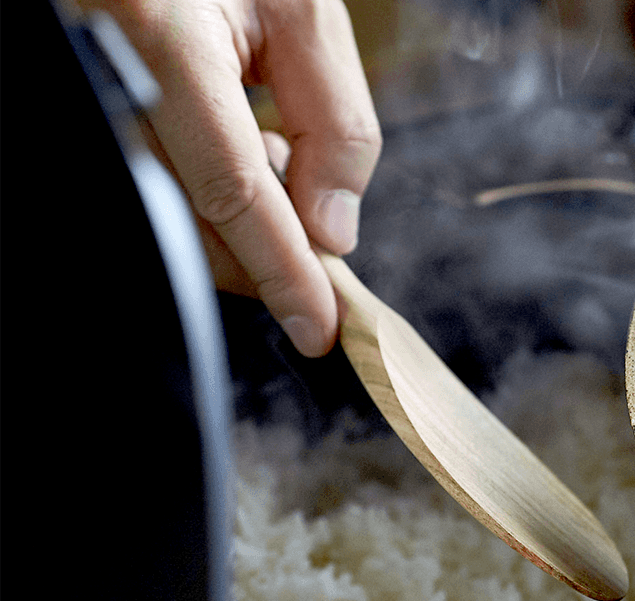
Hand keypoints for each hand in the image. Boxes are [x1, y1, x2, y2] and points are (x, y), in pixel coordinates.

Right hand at [85, 0, 381, 355]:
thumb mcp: (305, 13)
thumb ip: (333, 121)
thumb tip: (332, 231)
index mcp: (162, 39)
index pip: (230, 190)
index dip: (280, 269)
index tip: (318, 324)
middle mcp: (108, 74)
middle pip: (191, 219)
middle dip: (264, 257)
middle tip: (317, 256)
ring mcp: (88, 98)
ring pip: (168, 215)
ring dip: (238, 228)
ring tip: (280, 172)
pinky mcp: (89, 111)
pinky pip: (150, 186)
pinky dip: (207, 202)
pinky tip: (242, 163)